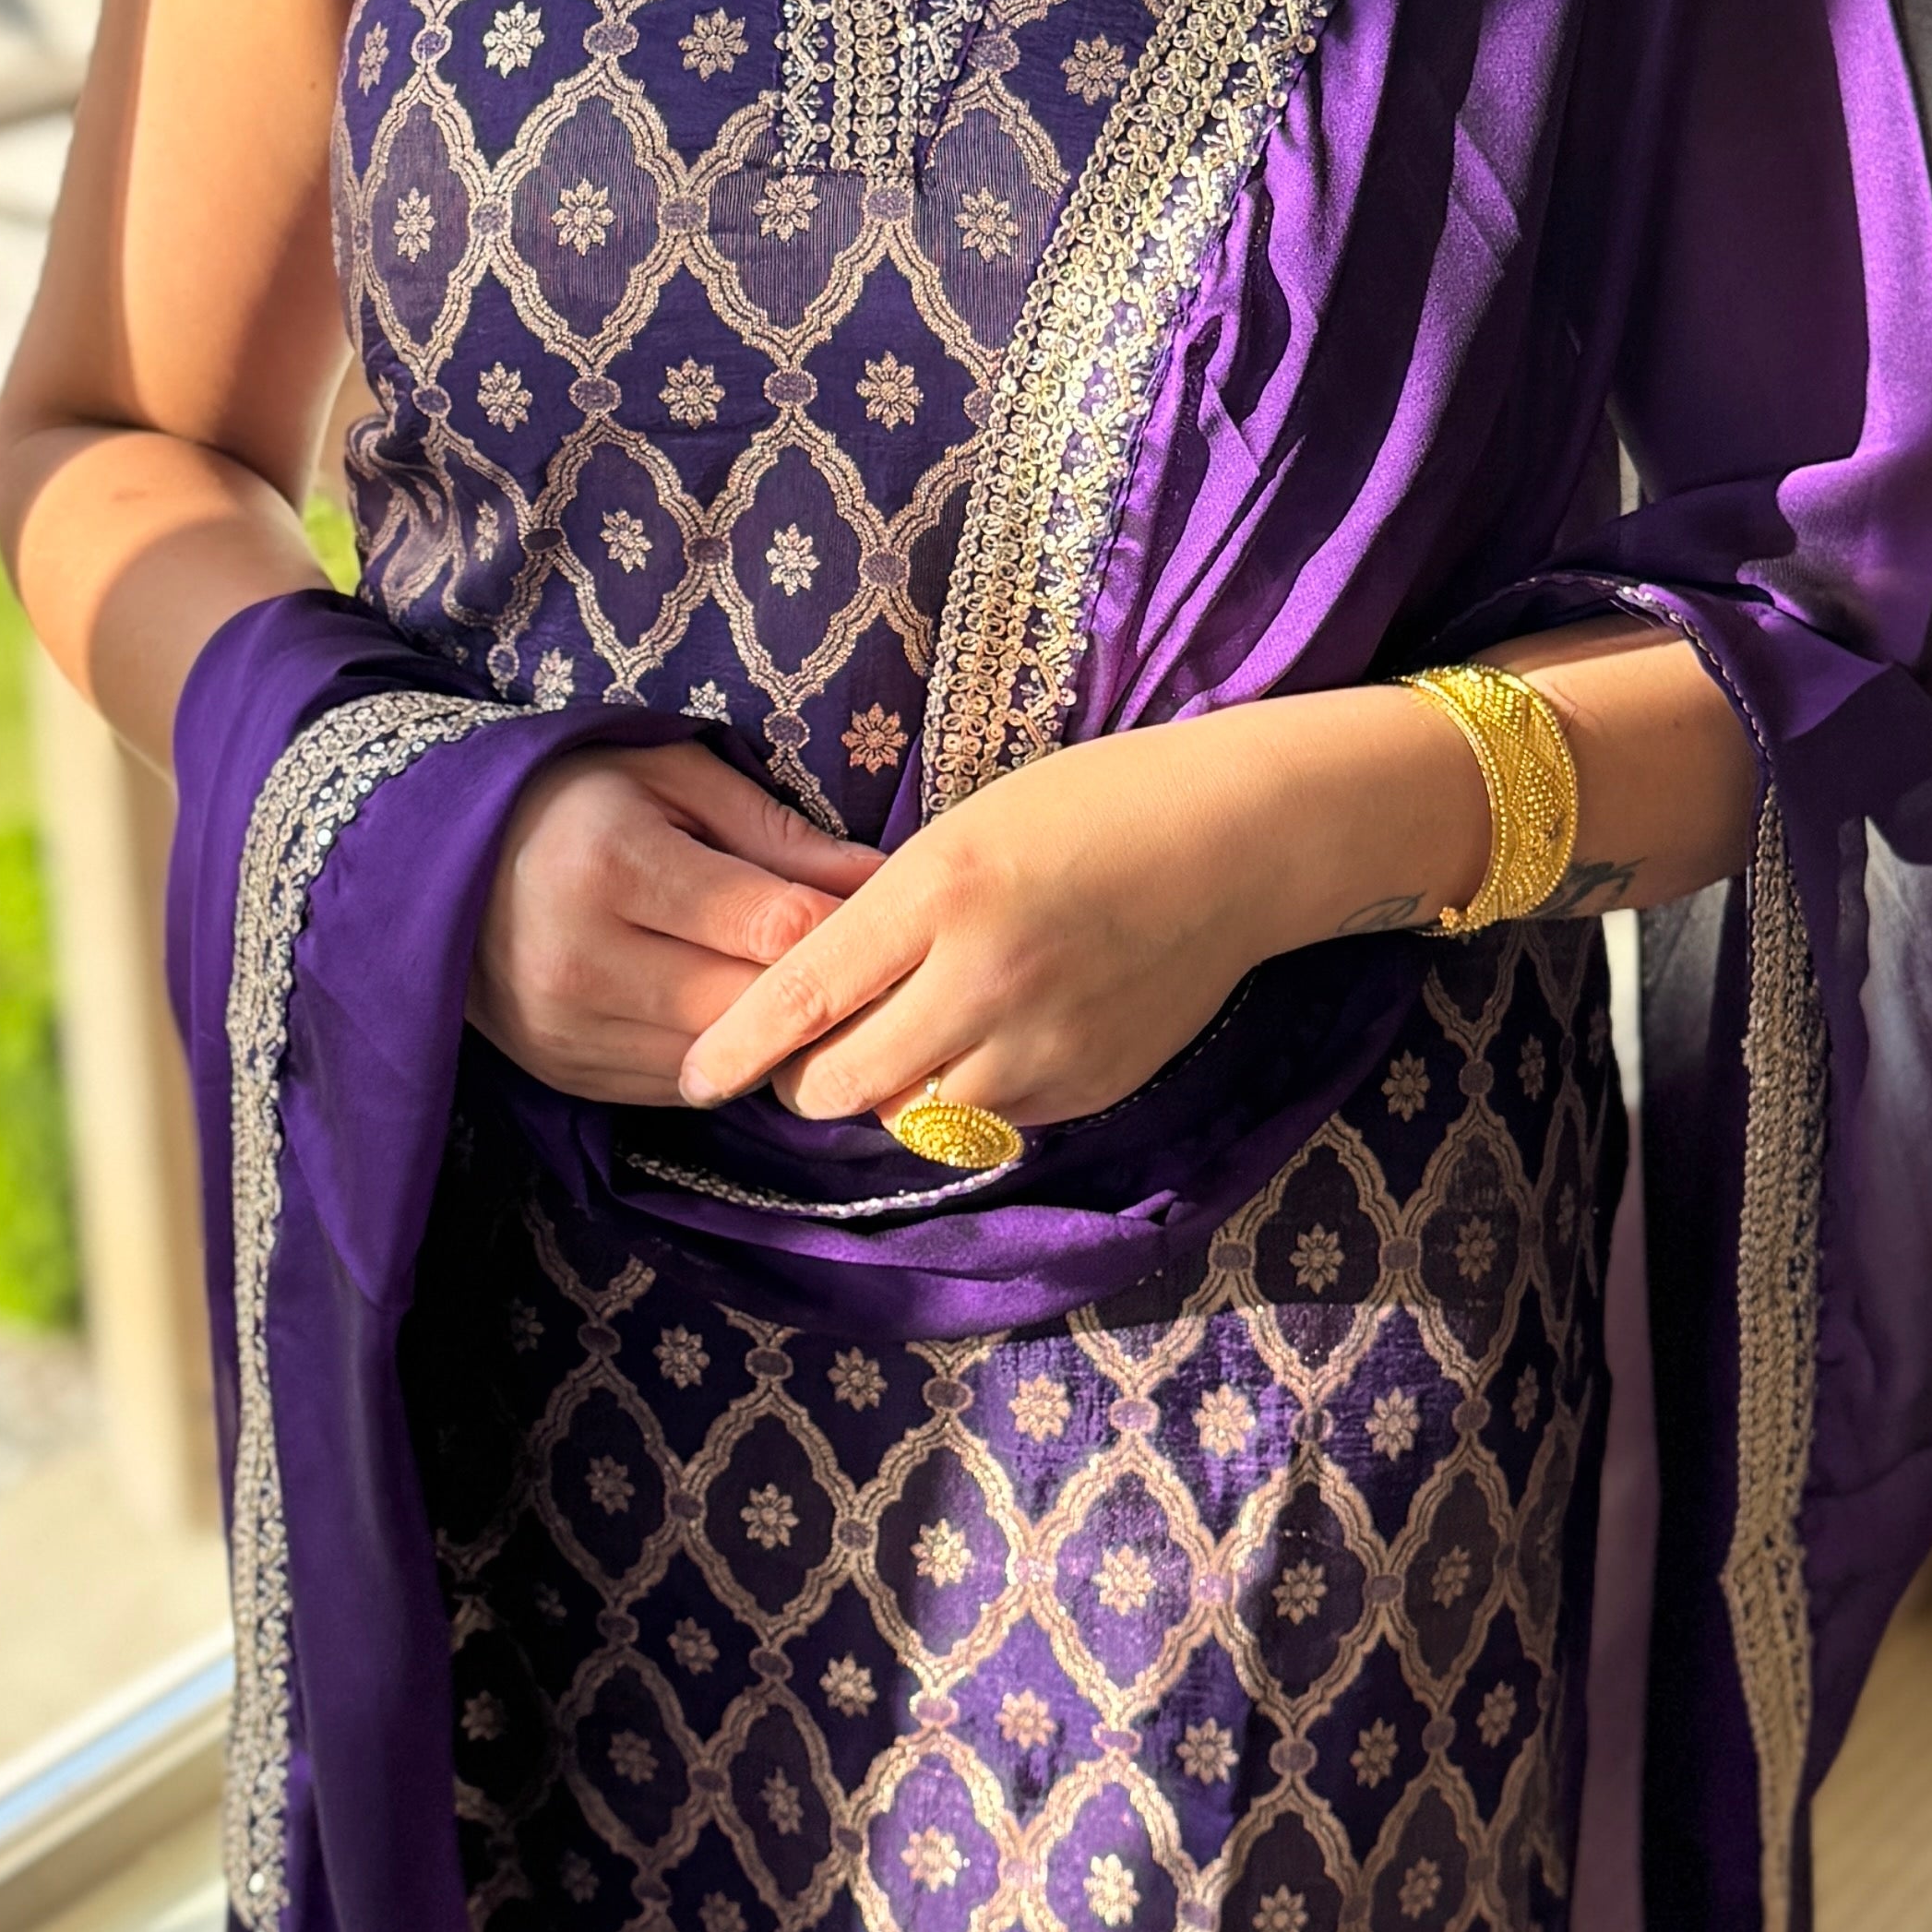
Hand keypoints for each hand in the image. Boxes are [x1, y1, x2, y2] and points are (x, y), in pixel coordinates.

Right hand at [469, 740, 884, 1105]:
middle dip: (827, 994)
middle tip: (877, 971)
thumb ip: (781, 835)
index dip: (851, 931)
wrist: (442, 861)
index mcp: (614, 867)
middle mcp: (584, 962)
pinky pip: (683, 1088)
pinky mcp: (565, 1075)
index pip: (776, 928)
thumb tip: (883, 882)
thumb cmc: (577, 799)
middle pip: (756, 1008)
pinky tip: (740, 1020)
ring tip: (812, 996)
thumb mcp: (676, 778)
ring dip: (780, 1039)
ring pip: (727, 1062)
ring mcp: (569, 1032)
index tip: (893, 921)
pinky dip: (726, 1060)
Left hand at [673, 714, 1360, 1136]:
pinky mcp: (1086, 1087)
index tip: (695, 1076)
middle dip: (807, 1082)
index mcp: (938, 893)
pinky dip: (969, 1098)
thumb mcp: (964, 831)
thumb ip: (888, 917)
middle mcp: (982, 981)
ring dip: (889, 1095)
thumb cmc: (1089, 809)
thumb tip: (815, 997)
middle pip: (842, 1085)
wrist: (1235, 842)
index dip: (733, 1049)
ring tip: (905, 1044)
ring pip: (912, 1118)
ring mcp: (1041, 1045)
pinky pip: (991, 1123)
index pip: (801, 998)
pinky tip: (994, 1040)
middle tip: (808, 1056)